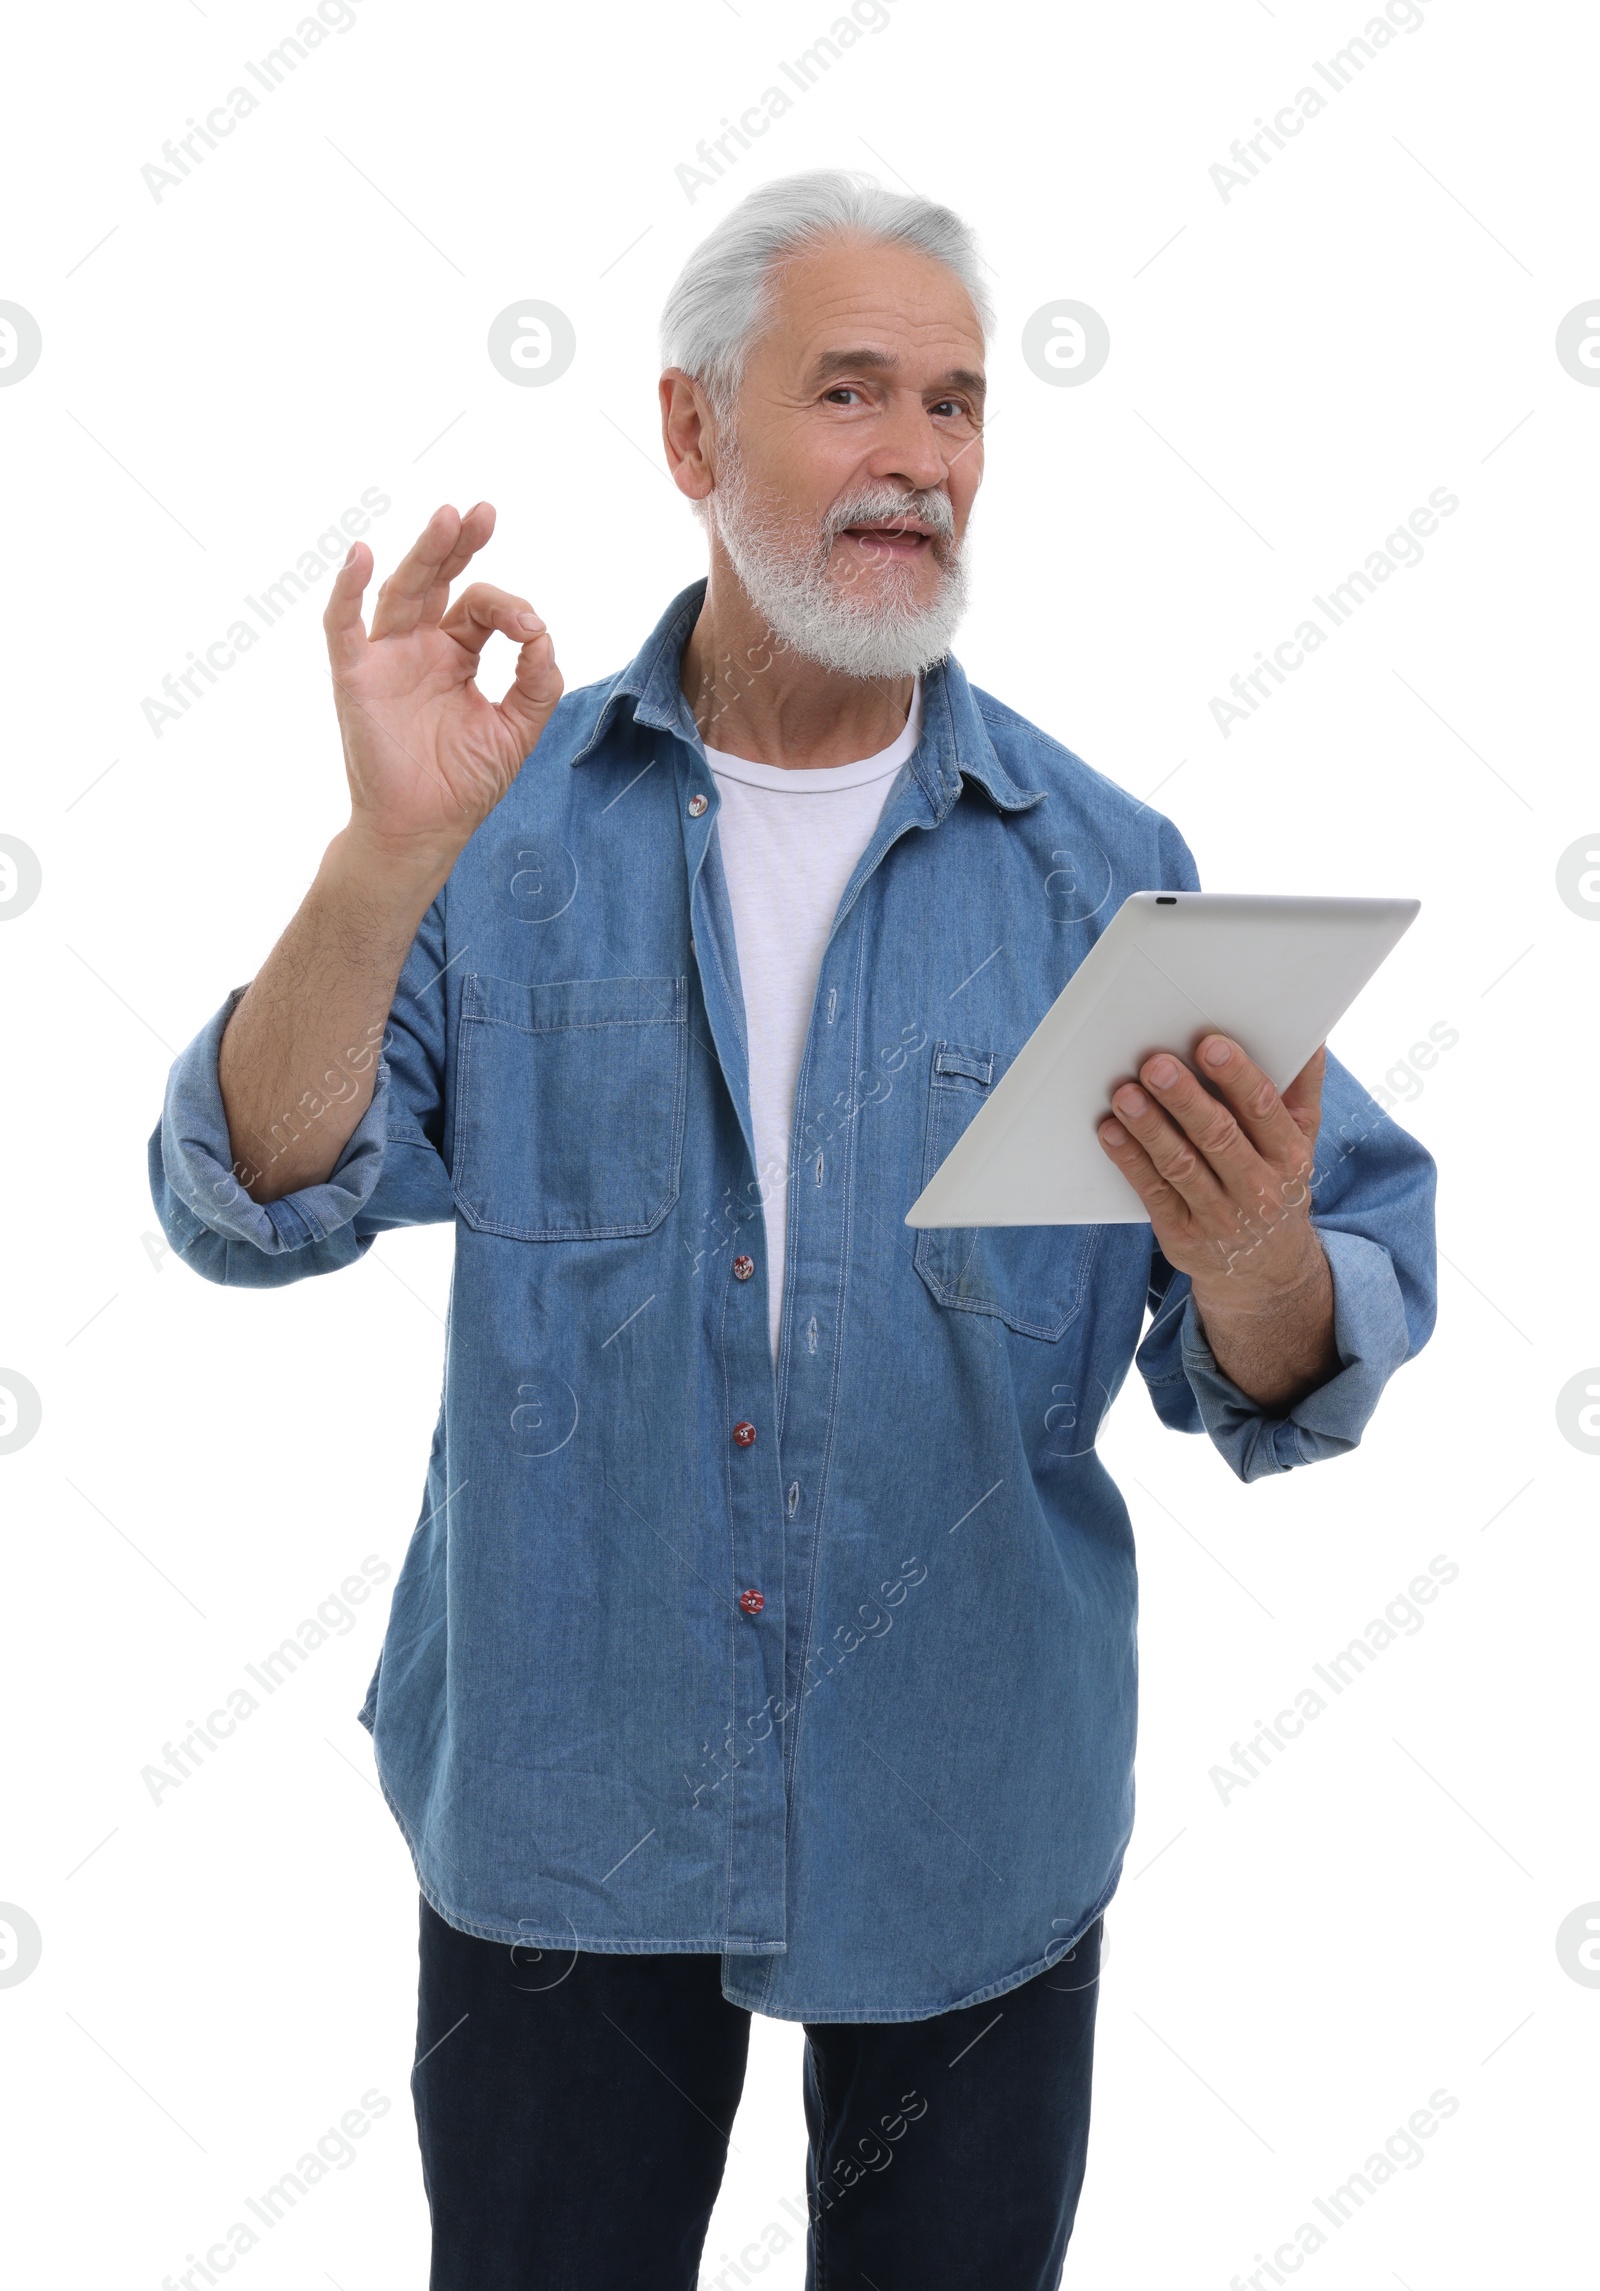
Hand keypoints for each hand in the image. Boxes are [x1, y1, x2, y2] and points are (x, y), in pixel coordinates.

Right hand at [321, 502, 562, 868]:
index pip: (481, 610)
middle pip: (438, 581)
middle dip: (460, 545)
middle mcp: (419, 648)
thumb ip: (536, 683)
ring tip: (447, 519)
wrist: (424, 830)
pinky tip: (361, 557)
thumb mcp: (516, 730)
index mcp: (456, 656)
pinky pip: (343, 626)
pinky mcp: (356, 678)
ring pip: (401, 592)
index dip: (509, 610)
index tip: (532, 631)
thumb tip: (543, 637)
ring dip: (422, 554)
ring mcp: (386, 659)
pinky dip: (348, 590)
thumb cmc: (464, 784)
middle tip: (483, 512)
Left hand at [1096, 1035, 1338, 1407]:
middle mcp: (1257, 1188)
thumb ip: (1301, 1089)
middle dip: (1185, 1098)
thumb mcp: (1300, 1142)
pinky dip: (1129, 1160)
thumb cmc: (1275, 1184)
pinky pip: (1152, 1192)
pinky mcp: (1182, 1236)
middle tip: (1155, 1064)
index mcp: (1289, 1157)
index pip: (1263, 1110)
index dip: (1236, 1076)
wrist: (1266, 1272)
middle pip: (1217, 1136)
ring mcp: (1218, 1216)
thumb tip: (1311, 1036)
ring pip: (1180, 1165)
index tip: (1209, 1044)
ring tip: (1125, 1093)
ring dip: (1150, 1127)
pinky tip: (1111, 1131)